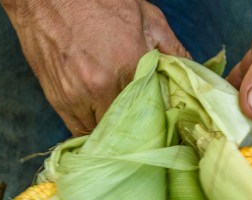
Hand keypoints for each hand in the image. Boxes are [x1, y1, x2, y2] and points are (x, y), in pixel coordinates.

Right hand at [1, 0, 188, 134]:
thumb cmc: (98, 0)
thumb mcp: (147, 17)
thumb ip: (173, 50)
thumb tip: (194, 73)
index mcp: (129, 64)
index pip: (154, 111)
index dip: (163, 121)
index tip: (169, 126)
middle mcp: (101, 86)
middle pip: (128, 130)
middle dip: (139, 131)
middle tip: (149, 129)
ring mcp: (76, 96)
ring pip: (102, 133)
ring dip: (114, 133)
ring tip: (124, 126)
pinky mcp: (57, 99)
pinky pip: (78, 130)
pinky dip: (92, 129)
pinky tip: (102, 120)